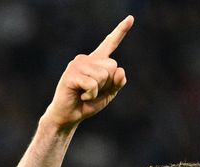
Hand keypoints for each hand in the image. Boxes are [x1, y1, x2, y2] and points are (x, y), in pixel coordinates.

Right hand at [42, 15, 132, 129]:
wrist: (69, 116)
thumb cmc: (87, 104)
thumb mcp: (109, 94)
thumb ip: (118, 82)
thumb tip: (120, 70)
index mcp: (96, 61)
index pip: (110, 43)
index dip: (121, 31)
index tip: (131, 18)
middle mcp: (86, 59)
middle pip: (113, 66)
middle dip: (108, 84)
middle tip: (92, 91)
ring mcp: (77, 64)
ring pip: (104, 75)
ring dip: (98, 90)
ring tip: (85, 93)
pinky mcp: (71, 73)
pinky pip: (93, 84)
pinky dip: (91, 95)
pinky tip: (81, 96)